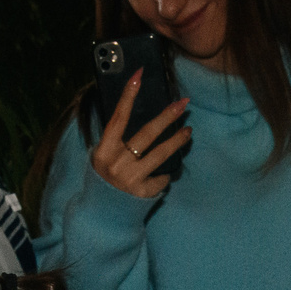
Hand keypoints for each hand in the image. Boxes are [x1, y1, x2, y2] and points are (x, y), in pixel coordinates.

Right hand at [91, 73, 190, 199]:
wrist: (102, 215)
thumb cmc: (106, 178)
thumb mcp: (104, 157)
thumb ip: (117, 140)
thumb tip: (138, 113)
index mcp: (103, 150)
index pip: (118, 117)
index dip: (128, 95)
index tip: (139, 74)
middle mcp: (115, 163)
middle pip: (146, 134)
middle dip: (167, 116)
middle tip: (183, 103)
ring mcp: (129, 179)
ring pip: (160, 154)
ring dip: (177, 141)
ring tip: (188, 131)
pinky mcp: (141, 193)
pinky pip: (160, 178)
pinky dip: (163, 175)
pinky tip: (162, 174)